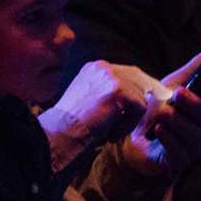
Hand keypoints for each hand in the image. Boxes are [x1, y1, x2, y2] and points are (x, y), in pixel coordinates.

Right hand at [42, 60, 156, 145]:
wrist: (60, 131)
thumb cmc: (70, 122)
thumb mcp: (87, 97)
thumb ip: (105, 91)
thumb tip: (131, 98)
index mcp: (95, 67)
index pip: (128, 75)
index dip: (132, 95)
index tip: (128, 113)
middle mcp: (103, 67)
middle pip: (139, 82)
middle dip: (137, 105)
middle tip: (127, 124)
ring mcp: (111, 77)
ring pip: (140, 99)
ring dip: (129, 119)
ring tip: (110, 131)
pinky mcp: (119, 91)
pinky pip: (139, 110)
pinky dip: (128, 125)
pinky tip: (111, 133)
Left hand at [118, 45, 200, 177]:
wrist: (139, 141)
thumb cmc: (160, 110)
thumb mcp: (170, 88)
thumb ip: (191, 71)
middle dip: (192, 103)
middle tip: (177, 92)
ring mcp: (195, 145)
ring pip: (192, 133)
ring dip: (177, 121)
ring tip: (163, 113)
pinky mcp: (180, 160)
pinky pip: (179, 150)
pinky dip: (168, 138)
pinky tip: (158, 130)